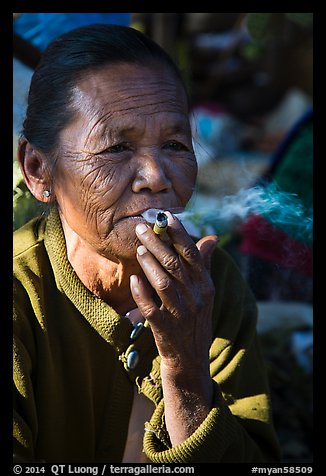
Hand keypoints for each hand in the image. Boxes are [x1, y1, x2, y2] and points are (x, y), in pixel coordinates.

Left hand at [130, 211, 217, 374]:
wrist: (191, 359)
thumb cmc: (195, 319)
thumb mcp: (205, 293)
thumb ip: (204, 265)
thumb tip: (211, 238)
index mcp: (206, 286)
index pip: (192, 255)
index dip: (179, 234)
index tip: (166, 217)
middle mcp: (196, 298)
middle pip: (175, 265)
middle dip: (157, 243)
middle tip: (140, 228)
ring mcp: (181, 314)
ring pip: (163, 284)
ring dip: (149, 264)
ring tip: (138, 249)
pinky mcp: (165, 329)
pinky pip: (151, 308)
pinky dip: (141, 293)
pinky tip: (133, 280)